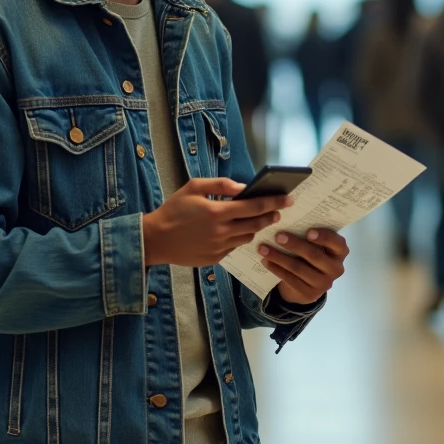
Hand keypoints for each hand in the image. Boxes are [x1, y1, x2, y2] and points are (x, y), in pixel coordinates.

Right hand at [143, 178, 291, 267]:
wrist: (155, 240)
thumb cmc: (173, 210)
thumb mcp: (193, 187)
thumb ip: (220, 185)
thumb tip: (244, 187)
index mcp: (217, 212)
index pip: (254, 206)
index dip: (274, 202)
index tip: (288, 199)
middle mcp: (221, 232)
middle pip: (256, 224)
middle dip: (271, 216)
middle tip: (279, 210)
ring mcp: (219, 248)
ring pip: (247, 238)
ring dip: (255, 228)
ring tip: (257, 219)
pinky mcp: (215, 259)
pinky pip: (234, 247)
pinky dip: (238, 238)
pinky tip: (236, 231)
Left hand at [258, 229, 348, 305]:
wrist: (307, 284)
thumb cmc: (311, 255)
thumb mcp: (316, 245)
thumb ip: (310, 235)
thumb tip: (289, 218)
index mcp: (340, 252)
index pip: (337, 243)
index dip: (324, 237)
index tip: (308, 231)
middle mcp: (335, 269)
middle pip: (314, 255)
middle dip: (295, 245)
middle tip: (278, 236)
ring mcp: (323, 284)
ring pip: (299, 268)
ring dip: (279, 257)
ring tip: (263, 249)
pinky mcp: (309, 294)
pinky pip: (290, 280)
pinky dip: (276, 269)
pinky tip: (266, 261)